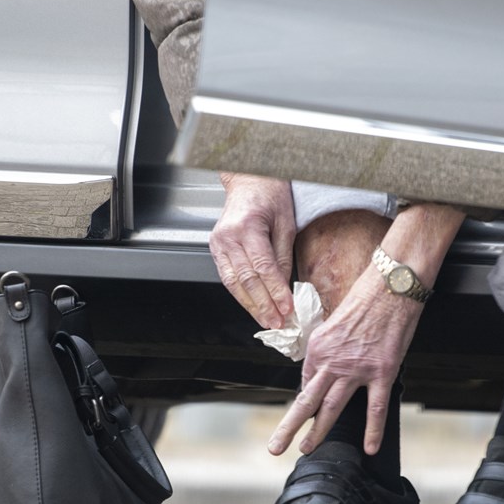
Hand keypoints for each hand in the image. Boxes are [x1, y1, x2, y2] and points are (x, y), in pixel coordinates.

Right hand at [209, 173, 295, 328]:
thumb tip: (285, 288)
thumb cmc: (269, 194)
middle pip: (247, 280)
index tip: (287, 309)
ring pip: (234, 283)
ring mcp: (218, 243)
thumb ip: (283, 258)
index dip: (275, 292)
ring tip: (265, 320)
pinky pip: (227, 277)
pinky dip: (240, 295)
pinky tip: (252, 306)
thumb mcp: (286, 224)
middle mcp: (229, 236)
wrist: (248, 180)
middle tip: (277, 323)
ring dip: (251, 306)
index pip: (263, 268)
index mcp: (248, 227)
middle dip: (263, 305)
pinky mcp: (216, 248)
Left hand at [267, 268, 421, 456]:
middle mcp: (332, 362)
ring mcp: (356, 370)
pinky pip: (376, 408)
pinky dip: (372, 430)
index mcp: (317, 348)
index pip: (306, 381)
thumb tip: (325, 367)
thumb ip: (328, 348)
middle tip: (276, 447)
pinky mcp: (381, 373)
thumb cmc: (365, 298)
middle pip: (306, 401)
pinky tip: (370, 447)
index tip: (302, 411)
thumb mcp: (334, 322)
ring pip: (331, 408)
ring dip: (317, 432)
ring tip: (306, 449)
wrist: (392, 285)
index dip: (305, 397)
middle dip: (289, 427)